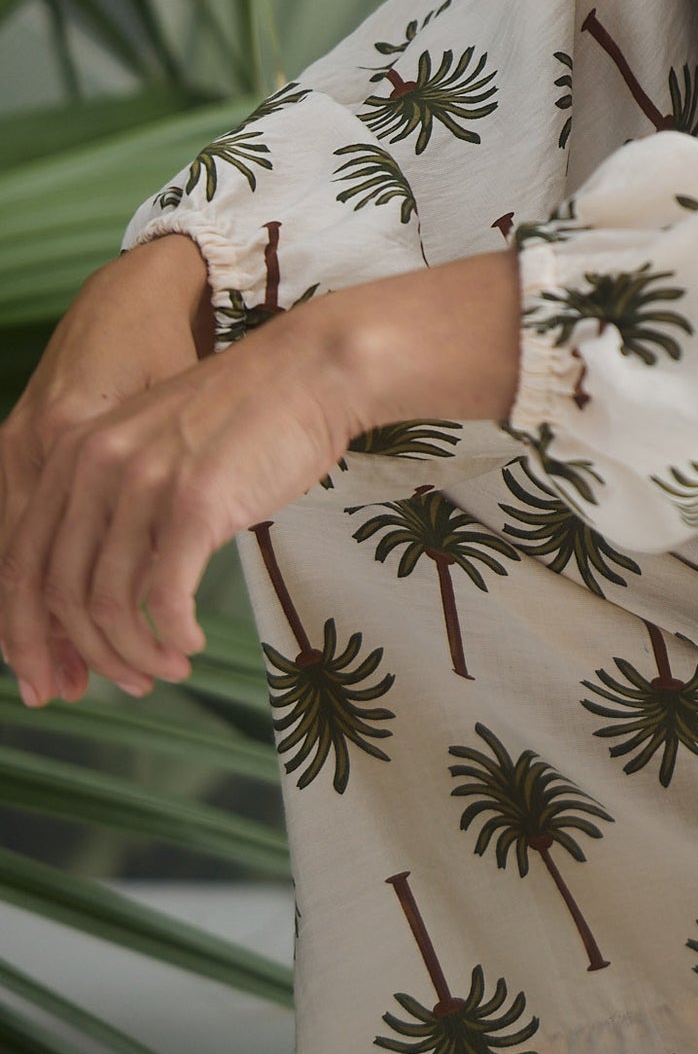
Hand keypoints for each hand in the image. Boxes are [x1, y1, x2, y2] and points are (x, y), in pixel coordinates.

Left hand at [0, 291, 367, 705]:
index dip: (28, 633)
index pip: (22, 561)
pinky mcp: (195, 503)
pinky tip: (190, 644)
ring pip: (108, 603)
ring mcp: (144, 482)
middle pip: (58, 592)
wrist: (313, 370)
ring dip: (134, 654)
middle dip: (85, 656)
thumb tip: (102, 596)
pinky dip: (172, 636)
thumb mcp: (154, 449)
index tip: (52, 676)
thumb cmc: (246, 415)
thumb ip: (115, 508)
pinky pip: (164, 598)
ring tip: (166, 668)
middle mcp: (96, 464)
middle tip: (125, 683)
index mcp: (75, 451)